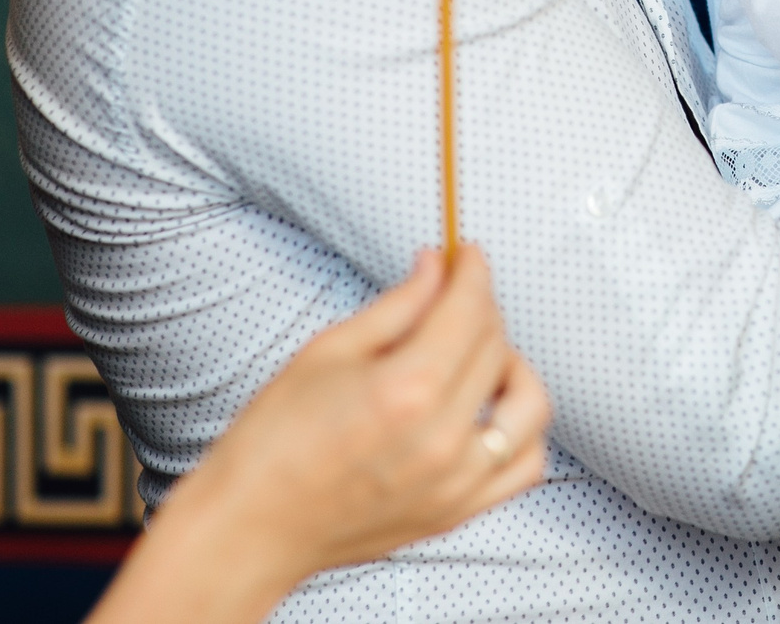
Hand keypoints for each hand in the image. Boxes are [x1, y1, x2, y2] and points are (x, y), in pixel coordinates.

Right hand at [93, 246, 548, 623]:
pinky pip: (524, 464)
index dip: (473, 271)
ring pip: (528, 404)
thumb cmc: (273, 441)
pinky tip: (486, 411)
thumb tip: (437, 265)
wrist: (251, 526)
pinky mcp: (457, 512)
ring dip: (512, 366)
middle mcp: (442, 438)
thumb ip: (397, 306)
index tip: (467, 253)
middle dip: (481, 306)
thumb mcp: (327, 351)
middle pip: (496, 347)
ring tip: (474, 356)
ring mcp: (456, 482)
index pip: (469, 310)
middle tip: (453, 293)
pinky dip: (520, 429)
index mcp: (406, 391)